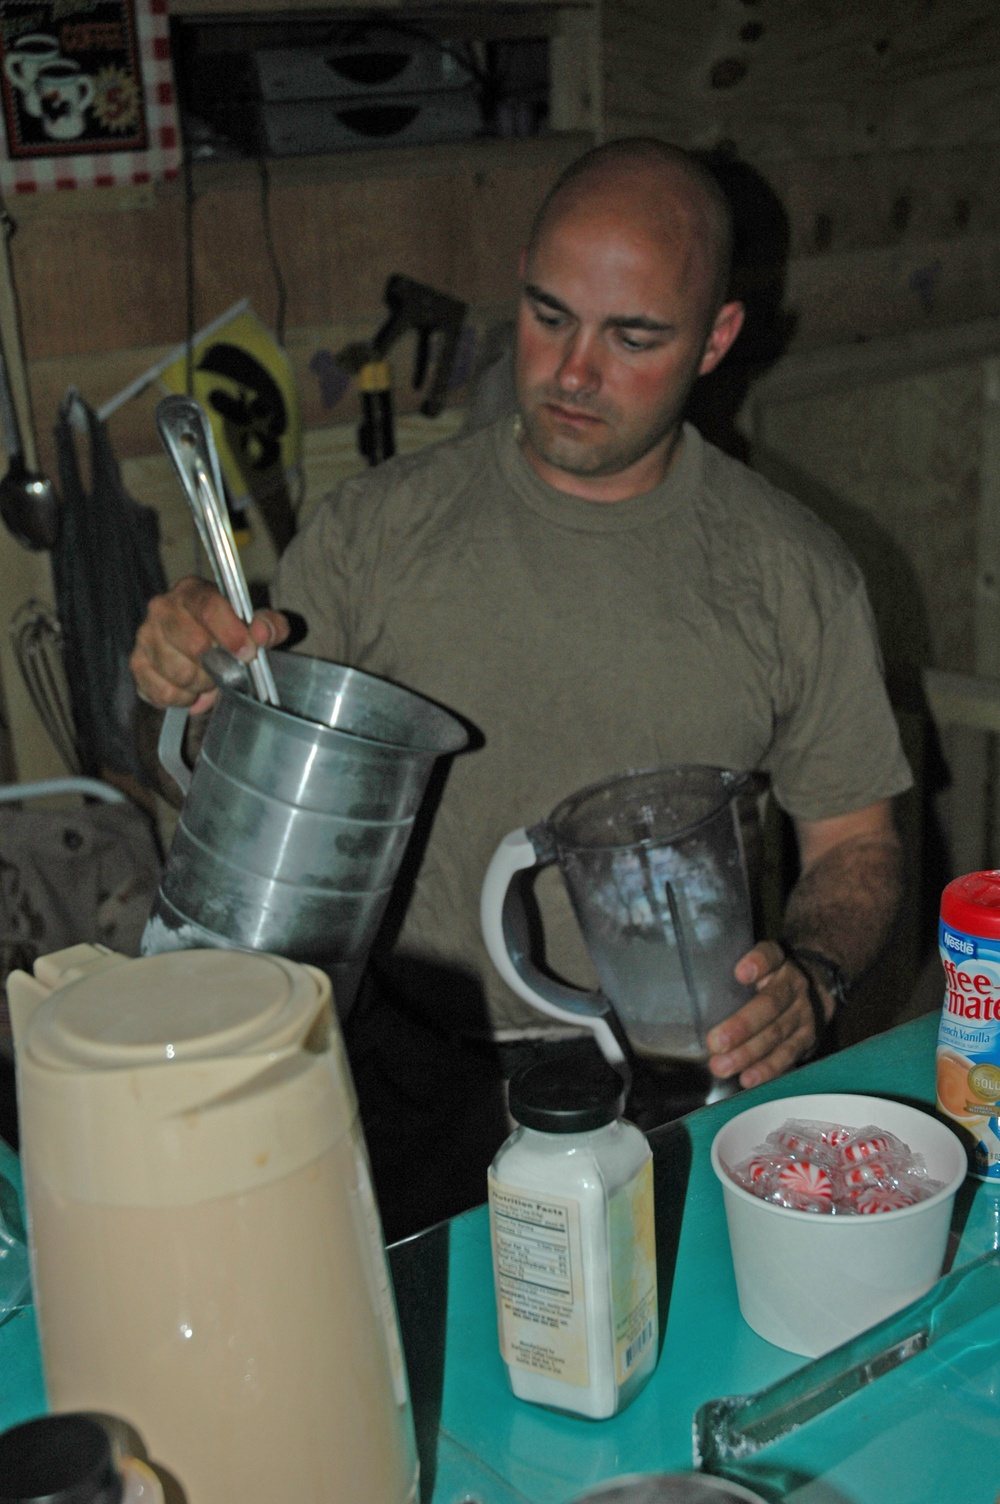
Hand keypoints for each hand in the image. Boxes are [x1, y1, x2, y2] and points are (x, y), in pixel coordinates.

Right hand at [130, 576, 288, 714]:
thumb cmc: (228, 633)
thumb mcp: (255, 624)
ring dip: (202, 684)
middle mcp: (163, 608)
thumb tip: (262, 633)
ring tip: (208, 677)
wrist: (202, 647)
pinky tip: (190, 688)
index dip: (231, 635)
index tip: (247, 653)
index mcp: (192, 591)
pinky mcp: (137, 664)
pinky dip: (184, 698)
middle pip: (195, 645)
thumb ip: (269, 625)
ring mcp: (145, 636)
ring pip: (181, 673)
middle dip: (218, 665)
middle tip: (226, 667)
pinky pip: (165, 693)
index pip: (209, 608)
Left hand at [705, 941, 829, 1089]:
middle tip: (715, 1043)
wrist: (817, 987)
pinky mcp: (809, 1037)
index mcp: (779, 961)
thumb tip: (696, 983)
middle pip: (770, 1005)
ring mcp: (805, 1013)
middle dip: (742, 1026)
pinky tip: (748, 1079)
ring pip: (777, 1034)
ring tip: (723, 1066)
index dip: (758, 963)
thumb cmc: (771, 976)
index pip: (770, 956)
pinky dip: (768, 1069)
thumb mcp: (759, 963)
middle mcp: (795, 985)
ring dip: (749, 1054)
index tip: (741, 973)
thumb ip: (737, 970)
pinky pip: (788, 1055)